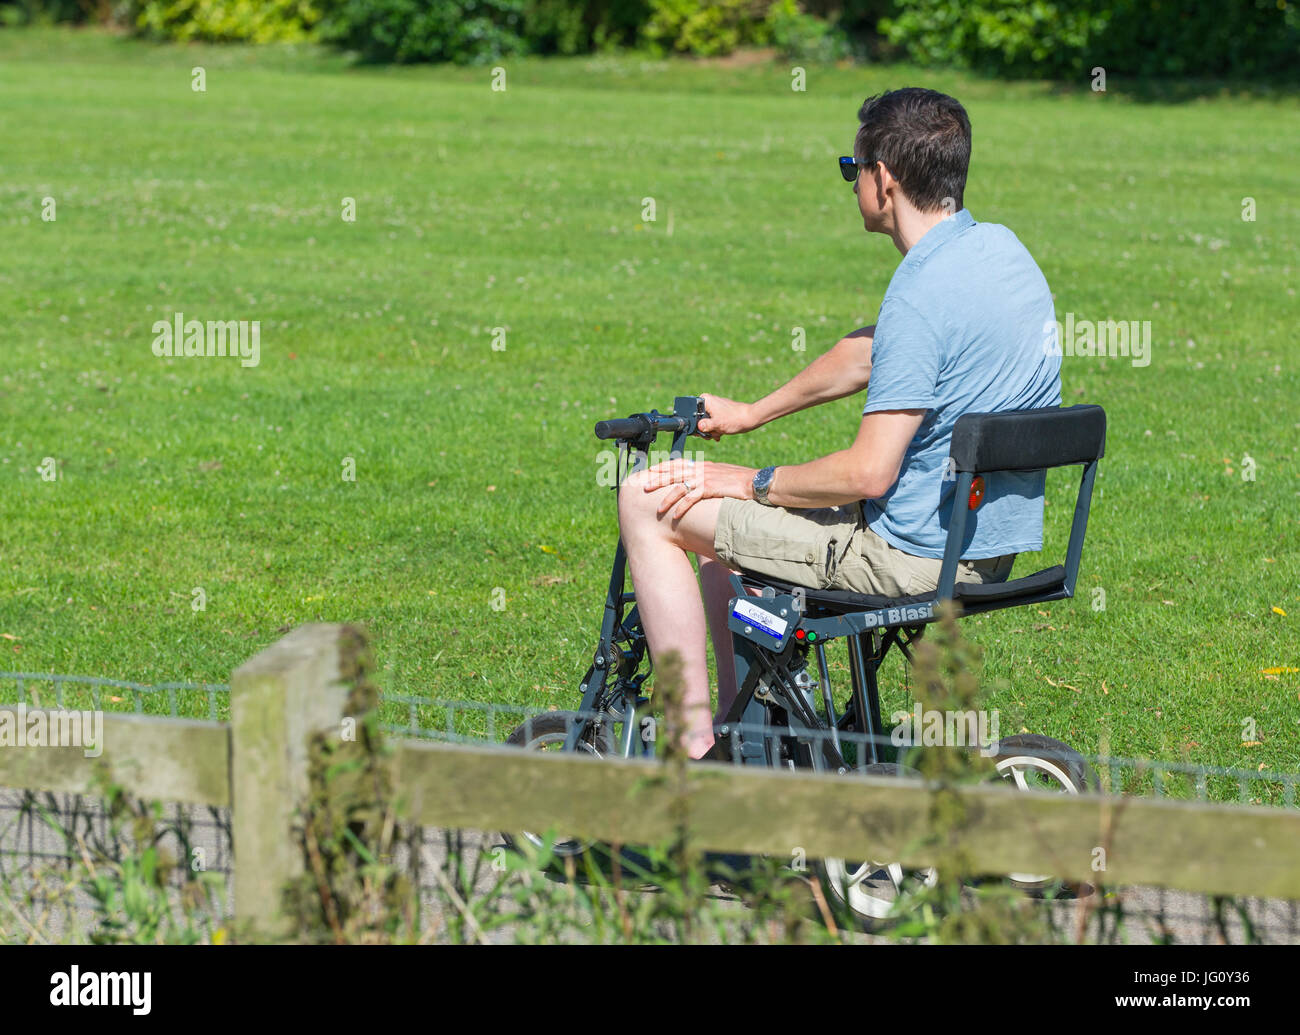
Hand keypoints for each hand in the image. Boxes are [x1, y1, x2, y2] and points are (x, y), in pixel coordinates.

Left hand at [642, 458, 756, 519]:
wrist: (755, 481)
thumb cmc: (740, 479)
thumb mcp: (721, 475)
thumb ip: (708, 477)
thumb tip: (700, 484)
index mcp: (702, 465)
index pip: (678, 463)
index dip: (663, 467)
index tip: (651, 471)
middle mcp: (701, 469)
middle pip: (674, 473)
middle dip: (658, 480)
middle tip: (645, 488)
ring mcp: (705, 478)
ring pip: (679, 487)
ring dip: (667, 499)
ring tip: (658, 509)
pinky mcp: (710, 488)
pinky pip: (692, 498)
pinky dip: (682, 507)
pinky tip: (675, 516)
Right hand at [696, 393, 754, 441]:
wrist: (749, 419)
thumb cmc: (734, 419)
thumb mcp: (716, 424)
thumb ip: (704, 426)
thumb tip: (697, 427)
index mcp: (705, 400)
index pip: (692, 413)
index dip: (696, 424)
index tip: (702, 432)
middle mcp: (708, 401)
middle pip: (698, 419)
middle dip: (705, 429)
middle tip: (712, 433)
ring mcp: (714, 407)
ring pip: (705, 422)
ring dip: (711, 430)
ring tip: (719, 433)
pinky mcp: (719, 412)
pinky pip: (712, 421)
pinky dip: (715, 428)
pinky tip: (720, 433)